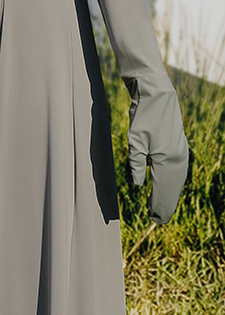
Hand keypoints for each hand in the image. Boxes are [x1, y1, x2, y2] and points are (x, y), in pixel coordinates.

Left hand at [127, 79, 188, 223]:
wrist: (157, 95)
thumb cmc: (144, 118)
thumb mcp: (135, 142)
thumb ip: (137, 165)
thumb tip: (138, 185)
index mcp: (167, 160)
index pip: (162, 189)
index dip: (158, 204)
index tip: (154, 218)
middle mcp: (177, 158)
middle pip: (172, 187)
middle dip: (166, 203)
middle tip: (159, 219)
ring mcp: (180, 151)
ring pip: (177, 179)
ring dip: (171, 193)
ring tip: (164, 206)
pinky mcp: (178, 145)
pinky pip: (178, 169)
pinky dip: (174, 181)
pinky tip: (170, 185)